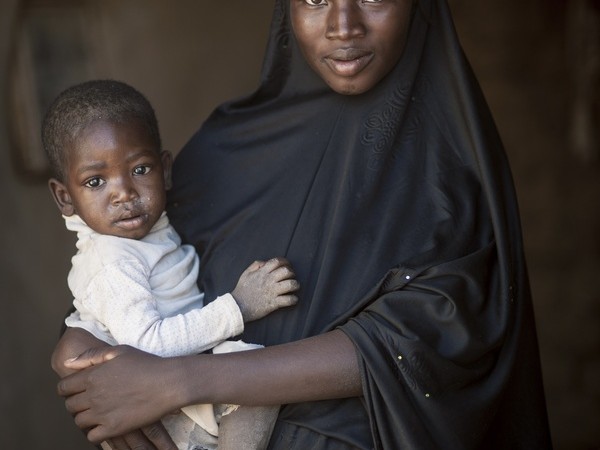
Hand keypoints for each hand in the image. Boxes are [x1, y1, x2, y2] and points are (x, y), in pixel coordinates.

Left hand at [57, 345, 181, 444]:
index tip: (76, 388)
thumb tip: (67, 363)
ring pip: (79, 422)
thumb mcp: (119, 351)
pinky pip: (92, 437)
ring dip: (85, 417)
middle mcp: (93, 396)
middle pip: (70, 405)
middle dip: (76, 402)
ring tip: (99, 411)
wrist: (168, 383)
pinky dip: (96, 431)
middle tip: (90, 399)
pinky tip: (106, 423)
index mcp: (92, 376)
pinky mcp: (113, 428)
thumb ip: (90, 356)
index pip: (64, 387)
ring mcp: (102, 414)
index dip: (68, 388)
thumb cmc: (146, 364)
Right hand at [231, 257, 299, 321]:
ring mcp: (272, 292)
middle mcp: (268, 281)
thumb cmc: (241, 291)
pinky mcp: (274, 303)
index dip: (285, 261)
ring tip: (295, 287)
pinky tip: (293, 299)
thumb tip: (265, 262)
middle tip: (291, 276)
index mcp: (262, 273)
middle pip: (286, 271)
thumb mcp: (245, 274)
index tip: (287, 265)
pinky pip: (289, 300)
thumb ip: (255, 265)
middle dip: (291, 273)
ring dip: (295, 285)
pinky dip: (294, 299)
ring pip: (291, 284)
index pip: (277, 262)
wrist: (237, 307)